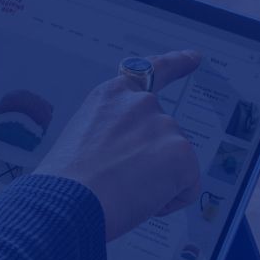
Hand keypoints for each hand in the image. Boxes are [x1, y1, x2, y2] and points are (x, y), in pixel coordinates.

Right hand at [33, 49, 203, 241]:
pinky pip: (186, 189)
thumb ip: (115, 133)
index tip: (194, 57)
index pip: (150, 71)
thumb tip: (133, 159)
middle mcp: (141, 104)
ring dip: (154, 183)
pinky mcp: (182, 153)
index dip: (176, 63)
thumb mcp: (83, 139)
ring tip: (120, 190)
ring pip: (173, 166)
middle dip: (152, 161)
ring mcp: (164, 126)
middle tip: (119, 181)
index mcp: (111, 96)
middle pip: (164, 136)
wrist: (68, 201)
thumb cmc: (65, 180)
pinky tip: (138, 200)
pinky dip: (167, 202)